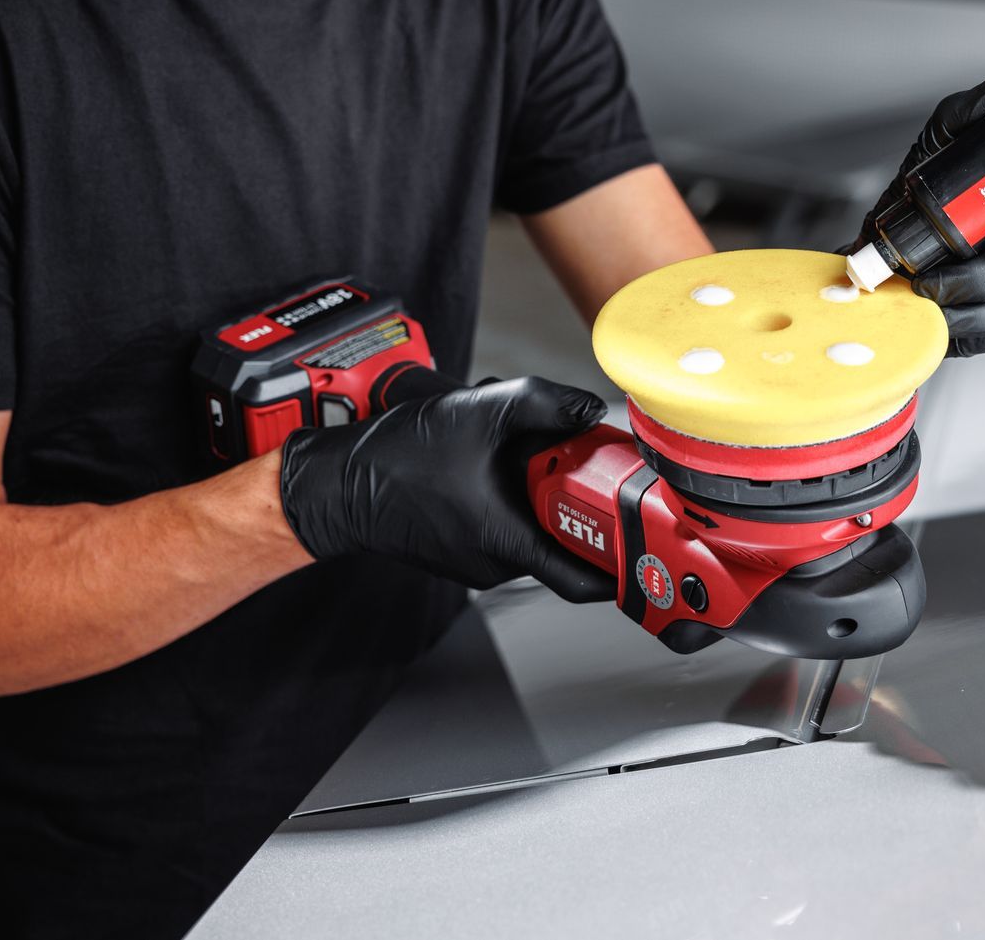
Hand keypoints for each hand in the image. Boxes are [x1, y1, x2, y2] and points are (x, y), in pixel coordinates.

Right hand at [277, 376, 616, 602]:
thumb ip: (545, 403)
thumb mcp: (482, 411)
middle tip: (579, 455)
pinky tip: (491, 450)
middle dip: (574, 492)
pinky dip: (510, 487)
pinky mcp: (460, 541)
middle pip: (562, 536)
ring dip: (537, 483)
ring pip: (531, 522)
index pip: (583, 580)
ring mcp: (476, 555)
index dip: (623, 568)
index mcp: (507, 544)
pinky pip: (503, 517)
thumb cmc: (394, 460)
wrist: (335, 481)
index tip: (649, 548)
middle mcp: (495, 561)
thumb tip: (590, 410)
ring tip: (520, 443)